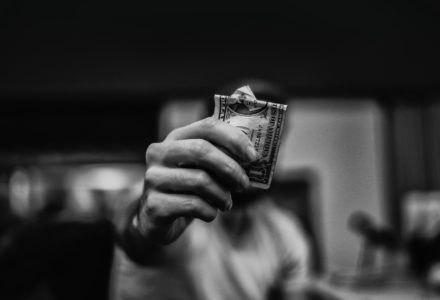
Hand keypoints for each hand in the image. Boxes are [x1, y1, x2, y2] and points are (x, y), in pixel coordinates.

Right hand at [136, 117, 256, 244]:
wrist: (156, 217)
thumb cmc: (188, 187)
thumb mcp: (202, 167)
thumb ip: (222, 153)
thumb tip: (256, 148)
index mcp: (175, 137)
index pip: (207, 126)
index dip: (234, 138)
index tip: (253, 156)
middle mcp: (159, 153)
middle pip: (201, 150)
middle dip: (230, 168)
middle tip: (243, 184)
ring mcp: (153, 178)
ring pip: (200, 181)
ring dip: (222, 195)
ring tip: (226, 203)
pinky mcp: (155, 204)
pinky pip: (193, 205)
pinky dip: (210, 211)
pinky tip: (210, 213)